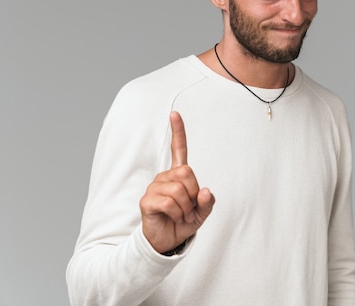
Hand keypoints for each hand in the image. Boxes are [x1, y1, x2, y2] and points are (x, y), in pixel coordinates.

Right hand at [139, 111, 214, 253]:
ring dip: (185, 207)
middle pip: (186, 173)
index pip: (179, 150)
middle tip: (189, 208)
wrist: (167, 241)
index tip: (174, 114)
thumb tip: (205, 191)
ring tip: (181, 215)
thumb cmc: (183, 222)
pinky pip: (169, 202)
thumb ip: (207, 202)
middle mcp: (165, 177)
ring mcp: (154, 187)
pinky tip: (172, 217)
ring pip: (179, 190)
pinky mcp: (147, 200)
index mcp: (178, 175)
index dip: (178, 132)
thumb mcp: (202, 213)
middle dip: (193, 193)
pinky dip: (177, 213)